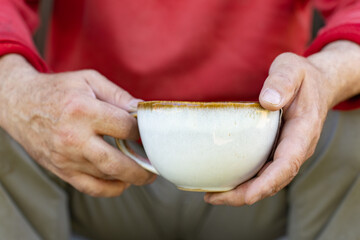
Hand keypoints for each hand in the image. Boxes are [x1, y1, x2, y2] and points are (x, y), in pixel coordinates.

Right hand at [0, 54, 155, 196]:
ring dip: (130, 177)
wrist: (19, 104)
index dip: (142, 131)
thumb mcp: (89, 81)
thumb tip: (143, 109)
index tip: (148, 133)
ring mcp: (66, 158)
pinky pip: (90, 187)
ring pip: (106, 176)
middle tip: (155, 168)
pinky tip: (122, 182)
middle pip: (117, 162)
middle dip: (143, 169)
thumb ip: (118, 95)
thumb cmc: (58, 90)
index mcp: (83, 111)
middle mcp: (73, 138)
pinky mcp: (61, 170)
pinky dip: (111, 189)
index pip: (125, 128)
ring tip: (142, 171)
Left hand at [205, 41, 359, 205]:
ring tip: (212, 195)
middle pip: (273, 181)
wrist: (316, 84)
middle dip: (245, 195)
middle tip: (213, 198)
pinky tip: (223, 181)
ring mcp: (286, 151)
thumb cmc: (302, 76)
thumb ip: (282, 82)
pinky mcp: (276, 150)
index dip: (267, 183)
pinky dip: (244, 181)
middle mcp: (296, 148)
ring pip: (266, 180)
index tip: (247, 196)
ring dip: (241, 192)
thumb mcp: (292, 69)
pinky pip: (262, 171)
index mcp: (302, 132)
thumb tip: (267, 101)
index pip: (287, 164)